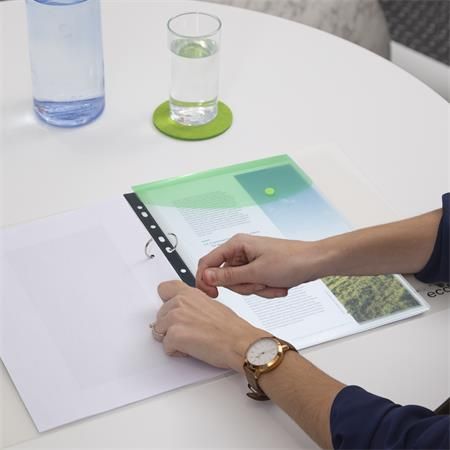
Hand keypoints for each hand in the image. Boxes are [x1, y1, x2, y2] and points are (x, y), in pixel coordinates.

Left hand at [153, 280, 268, 372]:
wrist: (239, 342)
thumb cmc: (231, 328)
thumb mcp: (211, 305)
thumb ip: (193, 304)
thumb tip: (187, 311)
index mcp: (190, 293)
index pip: (164, 289)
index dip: (166, 301)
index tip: (170, 308)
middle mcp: (180, 302)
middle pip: (160, 315)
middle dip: (170, 325)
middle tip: (189, 331)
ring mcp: (175, 318)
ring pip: (159, 331)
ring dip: (172, 338)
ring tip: (191, 340)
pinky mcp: (174, 335)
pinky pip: (166, 347)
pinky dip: (177, 352)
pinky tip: (192, 348)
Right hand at [196, 234, 322, 297]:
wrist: (315, 262)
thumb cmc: (291, 261)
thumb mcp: (257, 272)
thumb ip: (229, 276)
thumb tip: (206, 277)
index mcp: (236, 244)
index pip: (208, 262)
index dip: (205, 280)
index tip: (211, 295)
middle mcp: (240, 251)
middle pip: (225, 277)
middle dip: (243, 286)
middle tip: (260, 284)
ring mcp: (250, 261)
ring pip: (240, 284)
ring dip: (257, 289)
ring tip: (272, 283)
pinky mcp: (258, 269)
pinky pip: (252, 285)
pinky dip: (264, 289)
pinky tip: (277, 285)